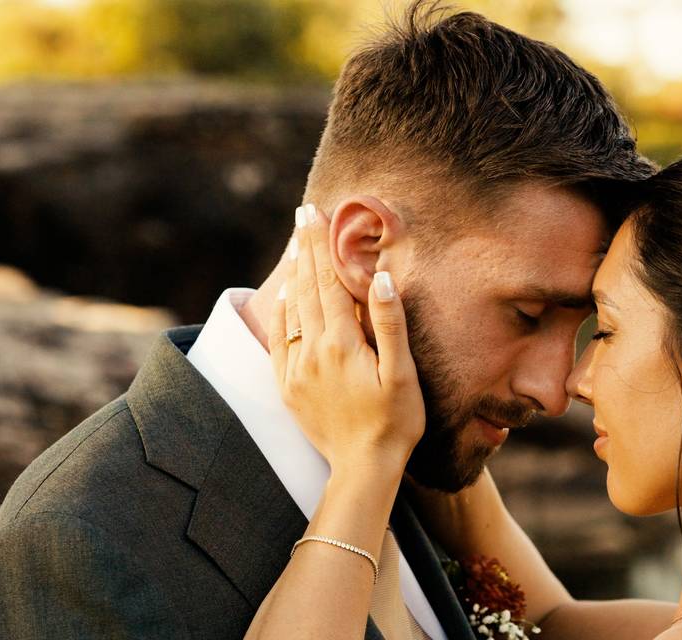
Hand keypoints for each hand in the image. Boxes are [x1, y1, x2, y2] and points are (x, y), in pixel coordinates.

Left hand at [269, 204, 424, 474]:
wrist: (362, 468)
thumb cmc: (394, 421)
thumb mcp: (402, 374)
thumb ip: (389, 324)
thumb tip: (379, 278)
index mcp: (341, 343)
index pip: (328, 282)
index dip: (320, 245)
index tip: (312, 213)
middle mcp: (312, 351)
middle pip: (307, 289)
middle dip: (304, 249)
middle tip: (300, 215)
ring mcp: (296, 369)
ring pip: (291, 310)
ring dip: (294, 275)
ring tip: (294, 246)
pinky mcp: (289, 387)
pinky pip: (279, 341)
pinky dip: (282, 313)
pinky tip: (285, 298)